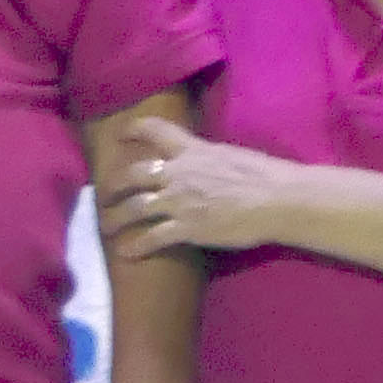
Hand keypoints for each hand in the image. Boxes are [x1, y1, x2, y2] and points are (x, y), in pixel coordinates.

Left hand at [99, 114, 288, 257]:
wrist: (277, 199)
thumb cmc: (266, 175)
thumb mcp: (231, 155)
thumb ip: (209, 157)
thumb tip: (205, 161)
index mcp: (193, 151)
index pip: (156, 131)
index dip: (135, 130)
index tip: (123, 134)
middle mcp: (178, 173)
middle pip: (134, 174)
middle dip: (114, 184)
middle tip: (105, 191)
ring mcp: (179, 202)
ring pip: (136, 208)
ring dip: (116, 217)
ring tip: (106, 225)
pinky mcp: (186, 228)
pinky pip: (153, 238)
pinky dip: (136, 246)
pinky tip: (125, 253)